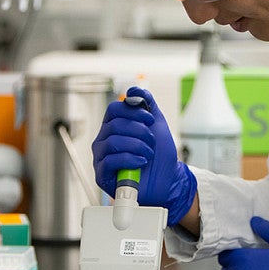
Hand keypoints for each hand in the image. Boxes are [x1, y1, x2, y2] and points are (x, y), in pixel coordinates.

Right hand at [92, 86, 197, 225]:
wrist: (167, 181)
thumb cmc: (159, 155)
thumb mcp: (157, 124)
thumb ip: (147, 104)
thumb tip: (134, 88)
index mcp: (114, 127)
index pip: (114, 109)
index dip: (133, 112)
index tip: (150, 120)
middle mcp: (104, 140)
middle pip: (115, 125)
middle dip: (139, 132)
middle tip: (152, 141)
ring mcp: (101, 157)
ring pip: (113, 142)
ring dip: (137, 147)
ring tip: (148, 154)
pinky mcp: (102, 175)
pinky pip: (110, 161)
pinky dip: (130, 160)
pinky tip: (141, 163)